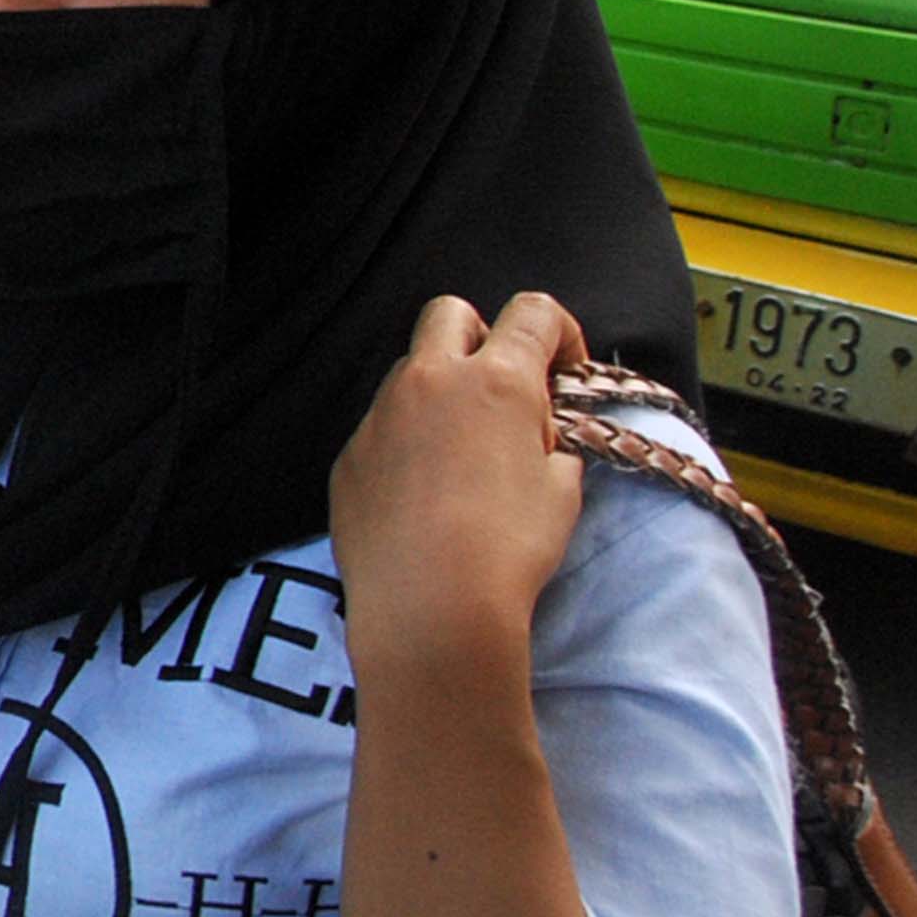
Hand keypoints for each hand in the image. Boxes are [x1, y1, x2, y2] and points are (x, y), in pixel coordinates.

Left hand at [329, 292, 588, 679]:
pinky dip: (408, 441)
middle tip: (506, 392)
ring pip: (409, 371)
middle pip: (451, 314)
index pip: (532, 313)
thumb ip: (552, 446)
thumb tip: (538, 444)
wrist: (428, 603)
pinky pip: (382, 428)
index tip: (566, 371)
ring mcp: (381, 415)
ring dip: (441, 391)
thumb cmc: (509, 547)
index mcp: (495, 380)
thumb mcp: (562, 491)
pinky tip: (423, 494)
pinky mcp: (350, 455)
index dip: (559, 333)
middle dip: (484, 336)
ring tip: (465, 454)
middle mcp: (429, 381)